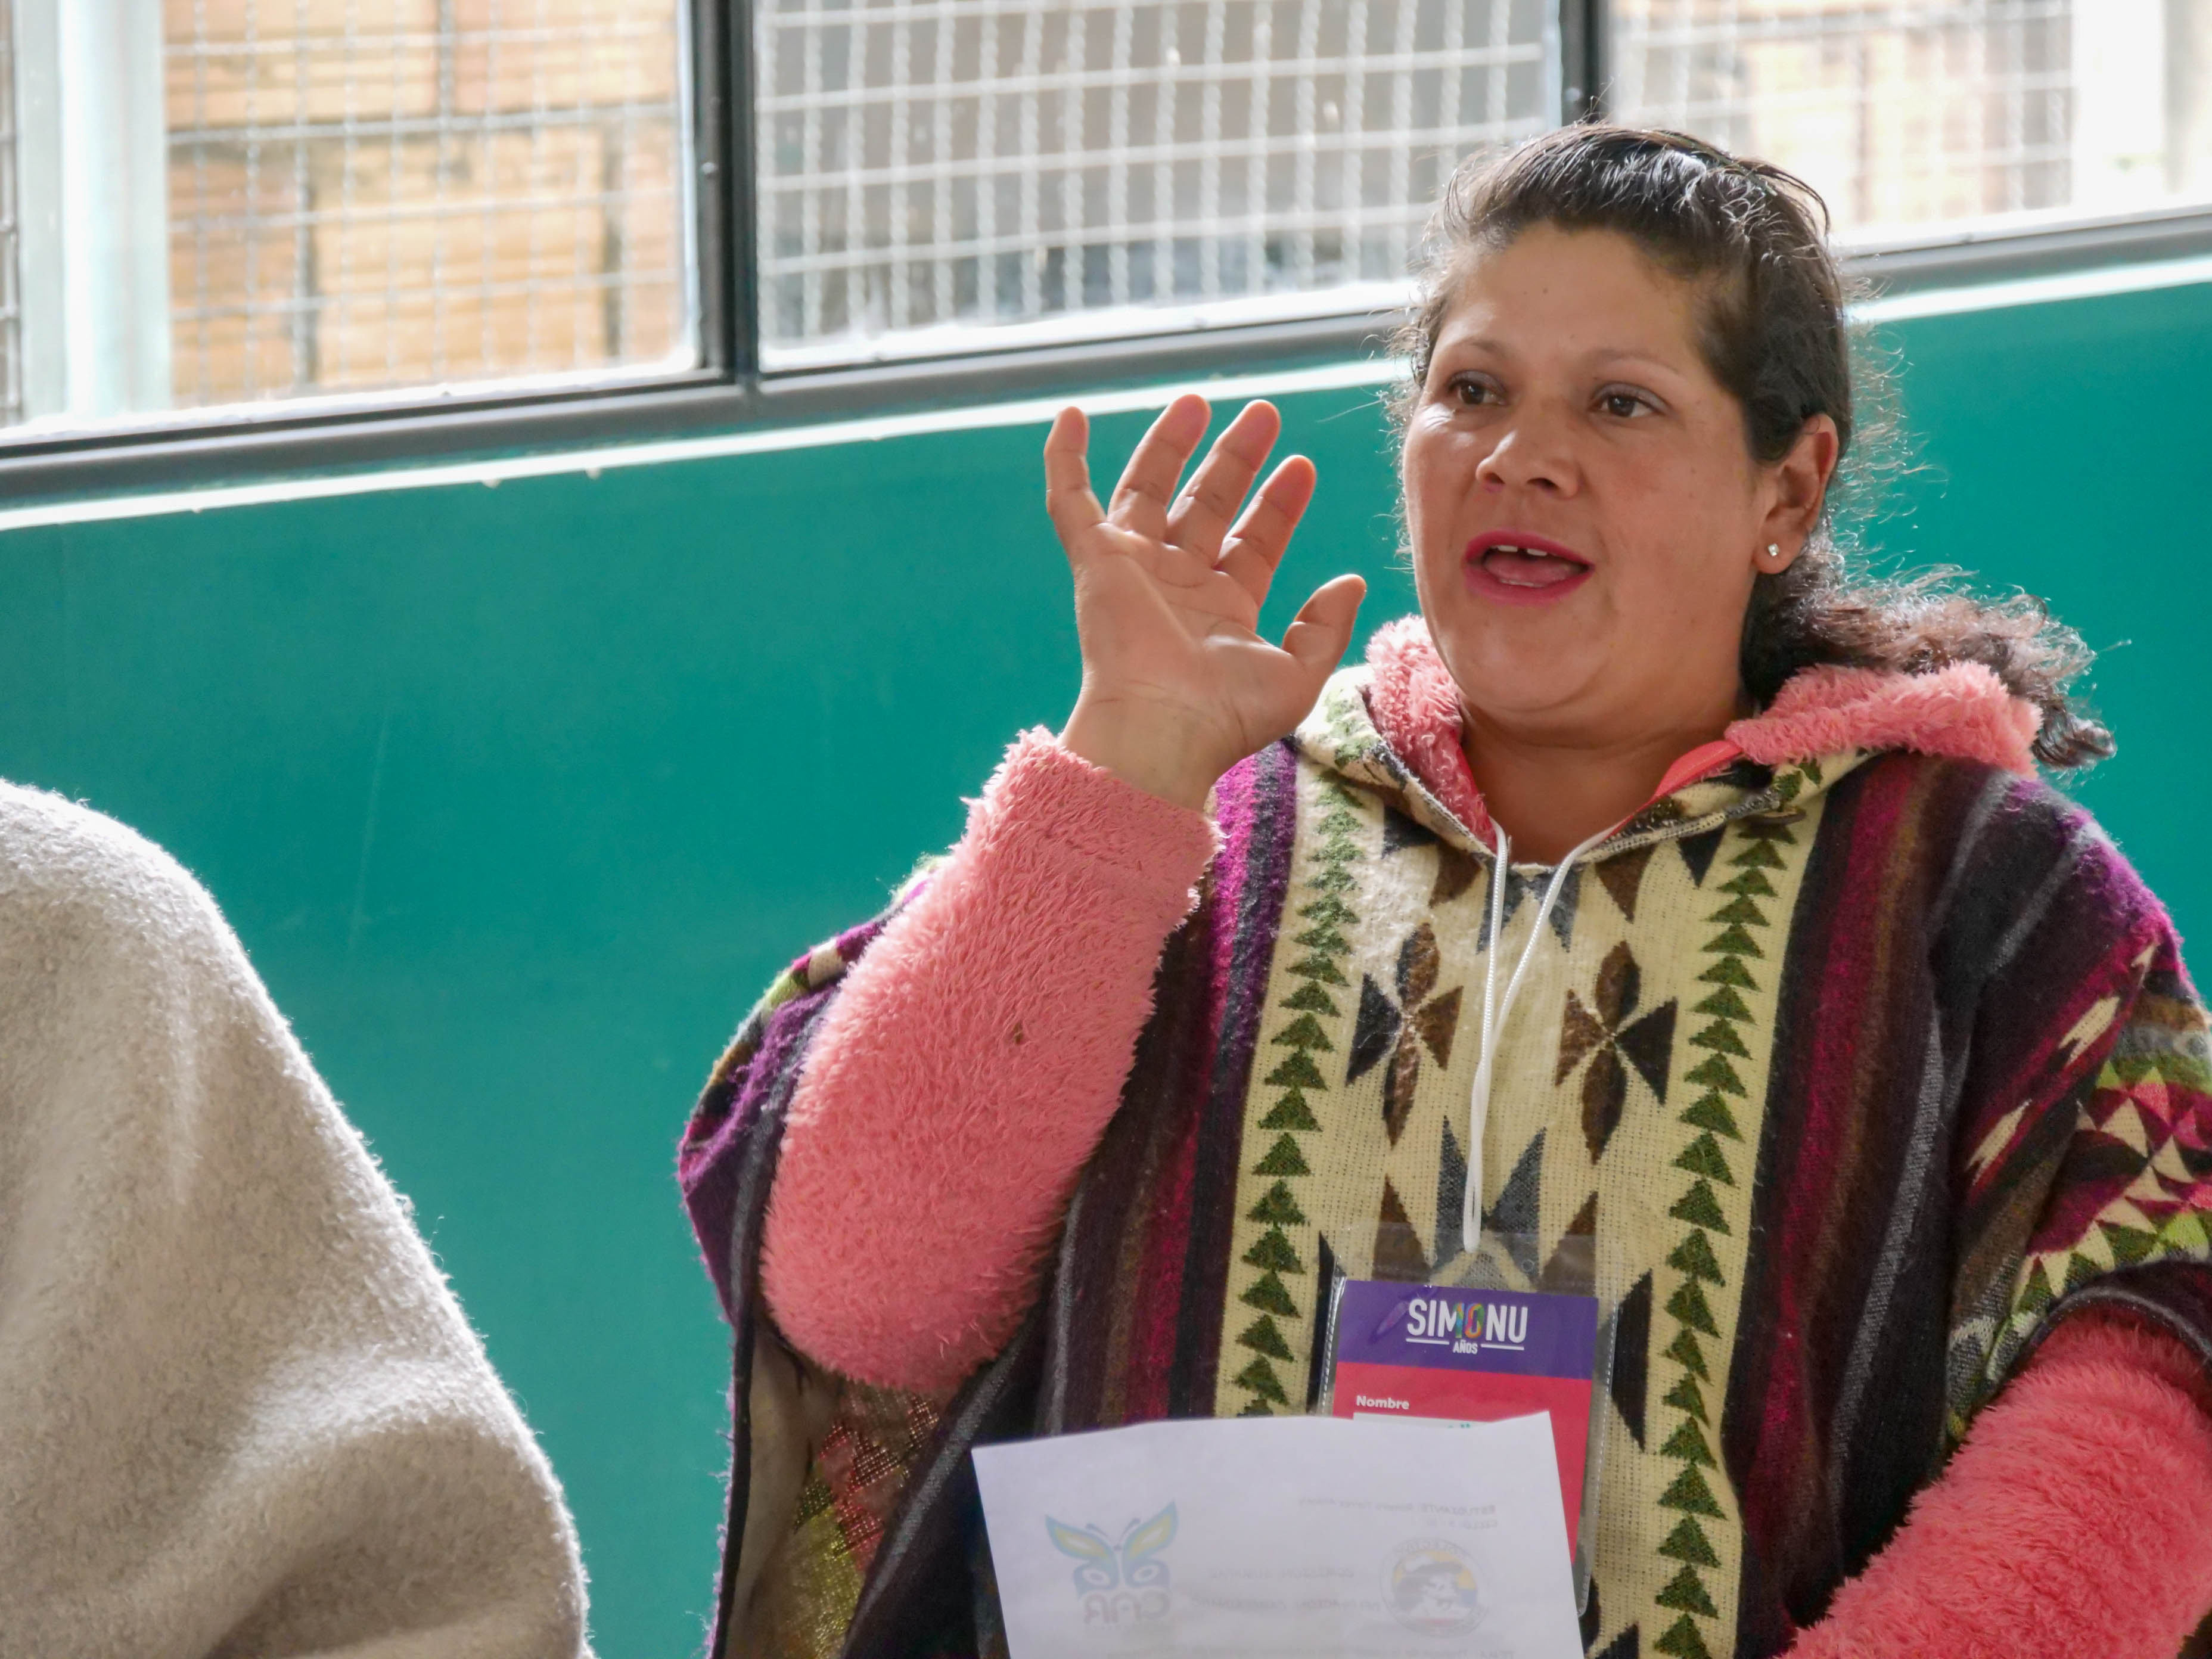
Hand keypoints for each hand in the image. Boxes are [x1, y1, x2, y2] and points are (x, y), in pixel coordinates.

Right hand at [1045, 394, 1366, 810]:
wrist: (1163, 727)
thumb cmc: (1226, 715)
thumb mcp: (1297, 673)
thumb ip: (1325, 626)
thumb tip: (1349, 580)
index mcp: (1222, 611)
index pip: (1253, 542)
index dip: (1278, 505)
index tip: (1301, 466)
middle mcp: (1177, 585)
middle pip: (1206, 504)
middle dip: (1235, 459)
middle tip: (1264, 413)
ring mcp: (1133, 570)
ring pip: (1150, 490)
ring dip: (1170, 444)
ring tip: (1199, 402)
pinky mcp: (1095, 561)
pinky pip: (1070, 502)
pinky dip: (1064, 460)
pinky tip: (1070, 417)